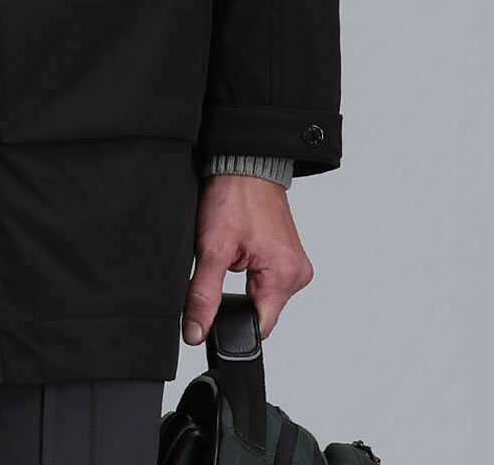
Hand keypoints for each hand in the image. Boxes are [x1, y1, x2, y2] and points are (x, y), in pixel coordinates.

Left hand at [182, 175, 312, 346]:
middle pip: (260, 311)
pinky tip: (242, 246)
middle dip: (236, 296)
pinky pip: (266, 277)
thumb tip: (195, 332)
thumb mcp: (212, 249)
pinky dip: (250, 268)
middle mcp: (297, 273)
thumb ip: (204, 295)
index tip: (216, 307)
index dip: (233, 325)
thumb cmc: (234, 195)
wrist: (243, 162)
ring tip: (234, 249)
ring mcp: (294, 263)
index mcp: (285, 276)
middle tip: (225, 262)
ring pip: (261, 293)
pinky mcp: (287, 254)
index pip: (259, 327)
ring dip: (243, 280)